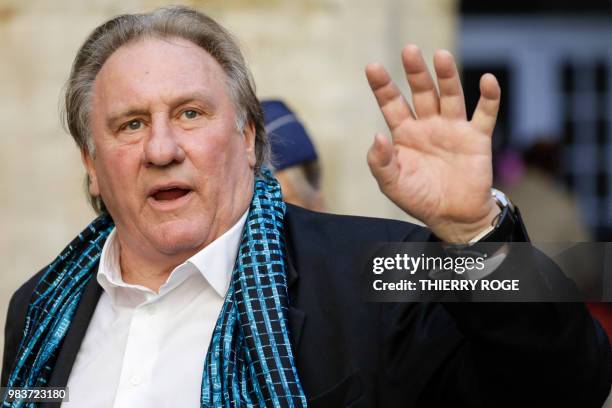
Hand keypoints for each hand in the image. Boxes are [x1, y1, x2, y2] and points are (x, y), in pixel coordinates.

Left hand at [365, 44, 500, 242]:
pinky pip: (485, 114)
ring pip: (451, 96)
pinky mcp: (477, 138)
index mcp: (405, 133)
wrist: (453, 217)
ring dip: (447, 76)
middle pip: (422, 92)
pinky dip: (489, 97)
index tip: (372, 67)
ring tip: (441, 56)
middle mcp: (428, 125)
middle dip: (416, 72)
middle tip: (409, 51)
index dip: (382, 86)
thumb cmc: (419, 199)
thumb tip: (377, 136)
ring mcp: (453, 129)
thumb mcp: (391, 184)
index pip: (392, 104)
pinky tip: (488, 81)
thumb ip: (380, 162)